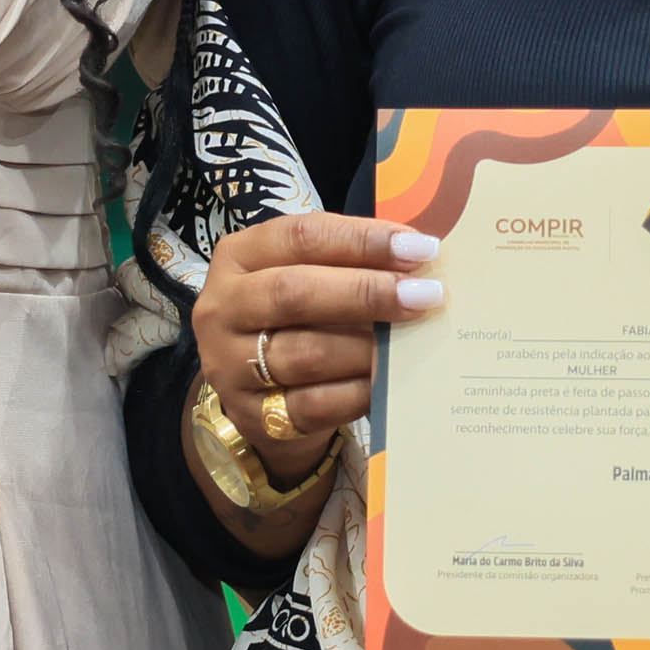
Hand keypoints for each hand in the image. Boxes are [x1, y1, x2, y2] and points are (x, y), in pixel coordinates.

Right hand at [193, 212, 441, 491]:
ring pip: (305, 353)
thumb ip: (350, 262)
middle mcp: (224, 307)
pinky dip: (359, 391)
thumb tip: (421, 256)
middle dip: (367, 292)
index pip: (301, 236)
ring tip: (413, 341)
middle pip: (294, 292)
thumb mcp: (308, 275)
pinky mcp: (253, 414)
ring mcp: (231, 364)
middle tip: (425, 295)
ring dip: (367, 347)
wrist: (259, 391)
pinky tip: (389, 381)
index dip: (363, 240)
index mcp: (239, 256)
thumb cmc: (297, 317)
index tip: (419, 247)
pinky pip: (314, 404)